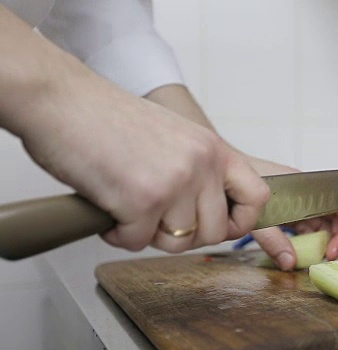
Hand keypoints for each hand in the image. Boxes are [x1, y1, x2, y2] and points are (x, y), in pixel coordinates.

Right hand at [14, 66, 269, 252]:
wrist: (62, 99)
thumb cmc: (107, 119)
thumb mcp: (174, 138)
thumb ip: (198, 172)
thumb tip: (211, 215)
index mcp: (213, 149)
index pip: (258, 197)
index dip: (241, 222)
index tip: (221, 227)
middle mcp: (201, 164)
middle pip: (214, 231)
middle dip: (183, 237)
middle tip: (155, 221)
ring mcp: (174, 182)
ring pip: (177, 242)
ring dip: (147, 234)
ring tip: (126, 208)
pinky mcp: (142, 200)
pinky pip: (137, 242)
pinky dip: (118, 234)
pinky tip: (108, 209)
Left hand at [241, 156, 337, 269]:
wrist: (220, 169)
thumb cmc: (239, 181)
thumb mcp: (257, 214)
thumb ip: (274, 239)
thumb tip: (291, 263)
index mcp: (305, 185)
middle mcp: (306, 192)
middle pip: (335, 216)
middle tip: (329, 257)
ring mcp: (297, 201)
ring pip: (321, 223)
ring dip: (322, 241)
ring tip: (318, 257)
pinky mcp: (287, 210)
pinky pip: (305, 227)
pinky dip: (308, 240)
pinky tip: (303, 251)